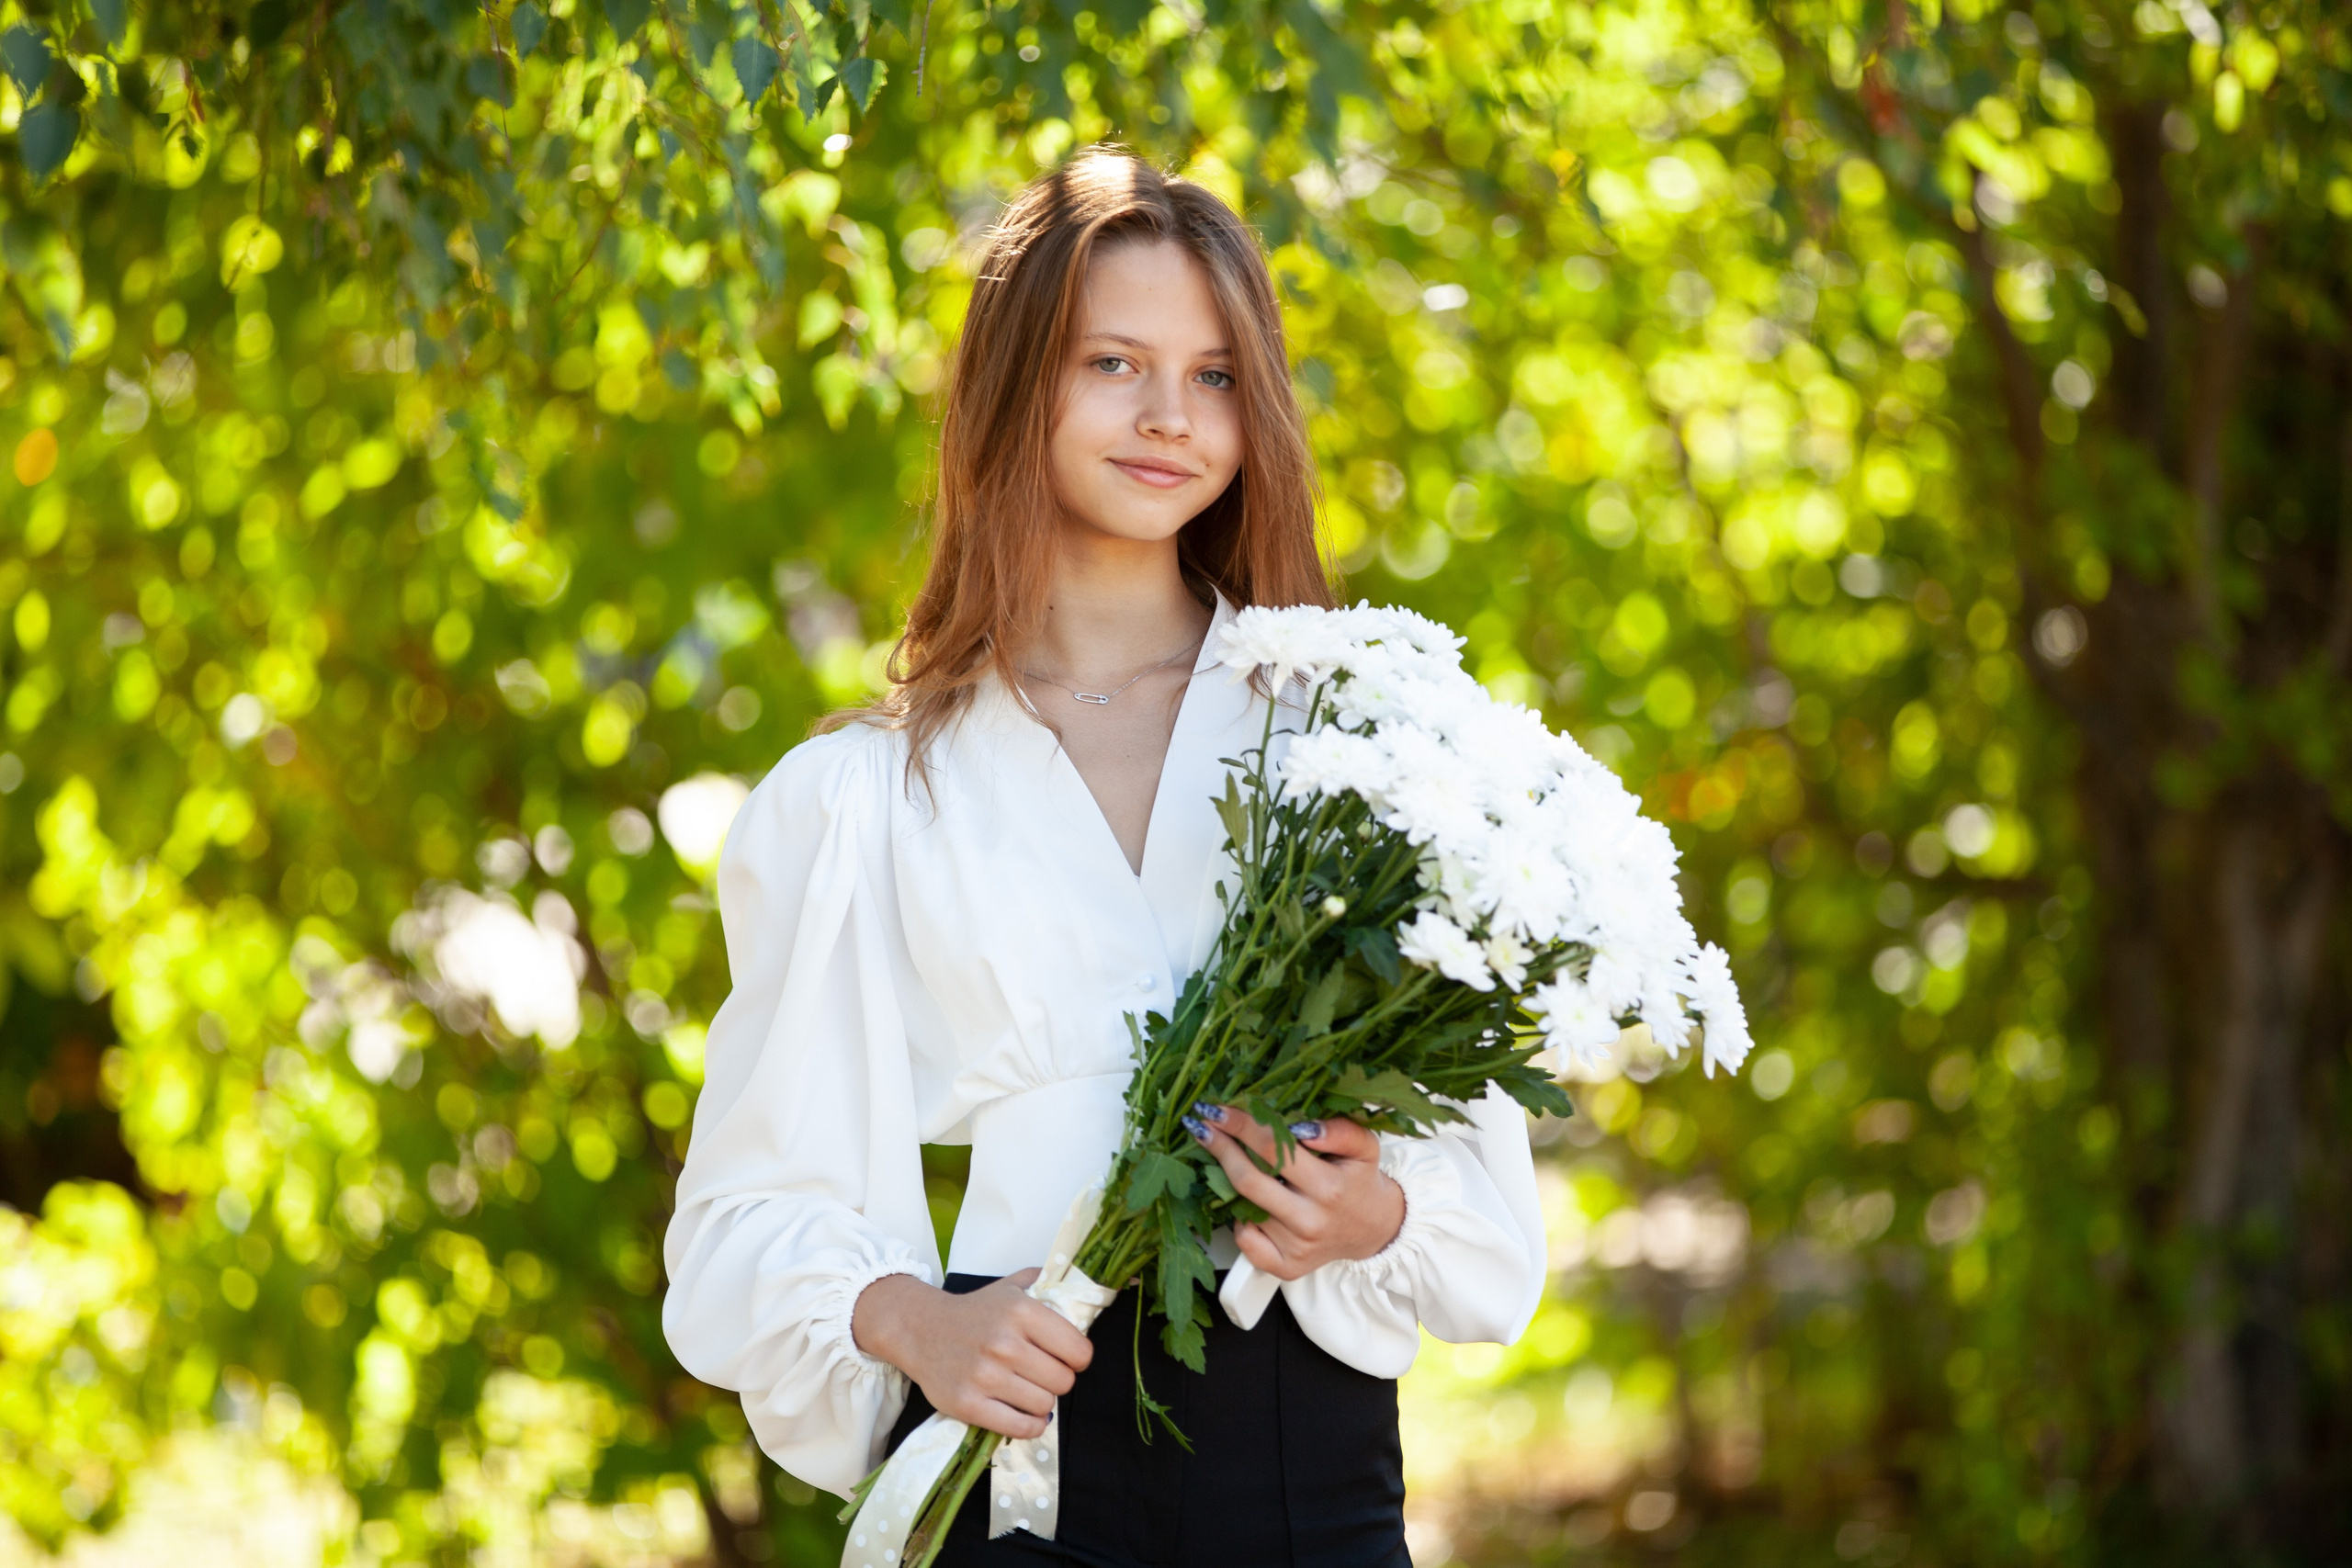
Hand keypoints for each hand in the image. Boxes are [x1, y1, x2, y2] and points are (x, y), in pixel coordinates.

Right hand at [851, 1270, 1094, 1438]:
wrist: (920, 1329)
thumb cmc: (973, 1312)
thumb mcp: (1010, 1288)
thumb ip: (1046, 1283)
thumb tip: (1078, 1285)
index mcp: (1021, 1311)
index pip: (1078, 1350)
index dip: (1078, 1357)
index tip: (1067, 1358)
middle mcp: (1004, 1343)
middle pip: (1063, 1381)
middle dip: (1058, 1380)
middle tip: (1042, 1374)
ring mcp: (985, 1376)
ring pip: (1045, 1406)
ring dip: (1041, 1401)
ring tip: (1027, 1389)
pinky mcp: (968, 1404)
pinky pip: (1020, 1427)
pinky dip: (1029, 1425)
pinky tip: (1023, 1413)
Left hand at [1186, 1106, 1404, 1279]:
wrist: (1373, 1229)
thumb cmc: (1359, 1181)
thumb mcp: (1364, 1147)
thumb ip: (1340, 1131)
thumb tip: (1300, 1128)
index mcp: (1329, 1188)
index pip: (1273, 1150)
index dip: (1240, 1126)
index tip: (1215, 1110)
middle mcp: (1310, 1221)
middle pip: (1248, 1180)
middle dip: (1220, 1148)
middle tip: (1201, 1126)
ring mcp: (1295, 1248)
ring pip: (1243, 1208)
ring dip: (1227, 1179)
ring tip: (1224, 1156)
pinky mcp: (1285, 1268)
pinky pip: (1246, 1239)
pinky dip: (1240, 1219)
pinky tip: (1249, 1204)